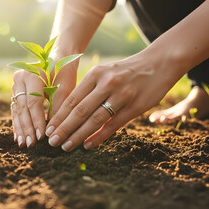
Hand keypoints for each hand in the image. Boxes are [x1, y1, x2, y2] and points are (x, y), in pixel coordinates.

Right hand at [11, 56, 77, 147]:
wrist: (58, 59)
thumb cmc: (64, 72)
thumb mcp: (65, 87)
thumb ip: (58, 106)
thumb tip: (53, 131)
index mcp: (31, 74)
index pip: (33, 101)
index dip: (36, 120)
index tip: (41, 136)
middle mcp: (19, 79)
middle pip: (22, 107)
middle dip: (27, 127)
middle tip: (30, 144)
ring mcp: (15, 86)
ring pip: (17, 110)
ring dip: (21, 129)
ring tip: (24, 144)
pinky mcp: (16, 93)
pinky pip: (16, 111)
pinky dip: (19, 125)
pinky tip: (19, 138)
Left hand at [45, 51, 182, 151]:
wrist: (160, 63)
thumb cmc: (127, 71)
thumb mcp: (106, 72)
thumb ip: (90, 89)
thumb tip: (70, 112)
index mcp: (96, 74)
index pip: (72, 99)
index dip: (59, 116)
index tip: (48, 129)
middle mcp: (107, 83)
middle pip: (80, 111)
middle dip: (64, 128)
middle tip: (52, 142)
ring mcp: (122, 95)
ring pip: (95, 119)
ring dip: (78, 135)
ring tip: (66, 146)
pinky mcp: (135, 106)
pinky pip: (113, 125)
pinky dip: (99, 137)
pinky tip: (88, 145)